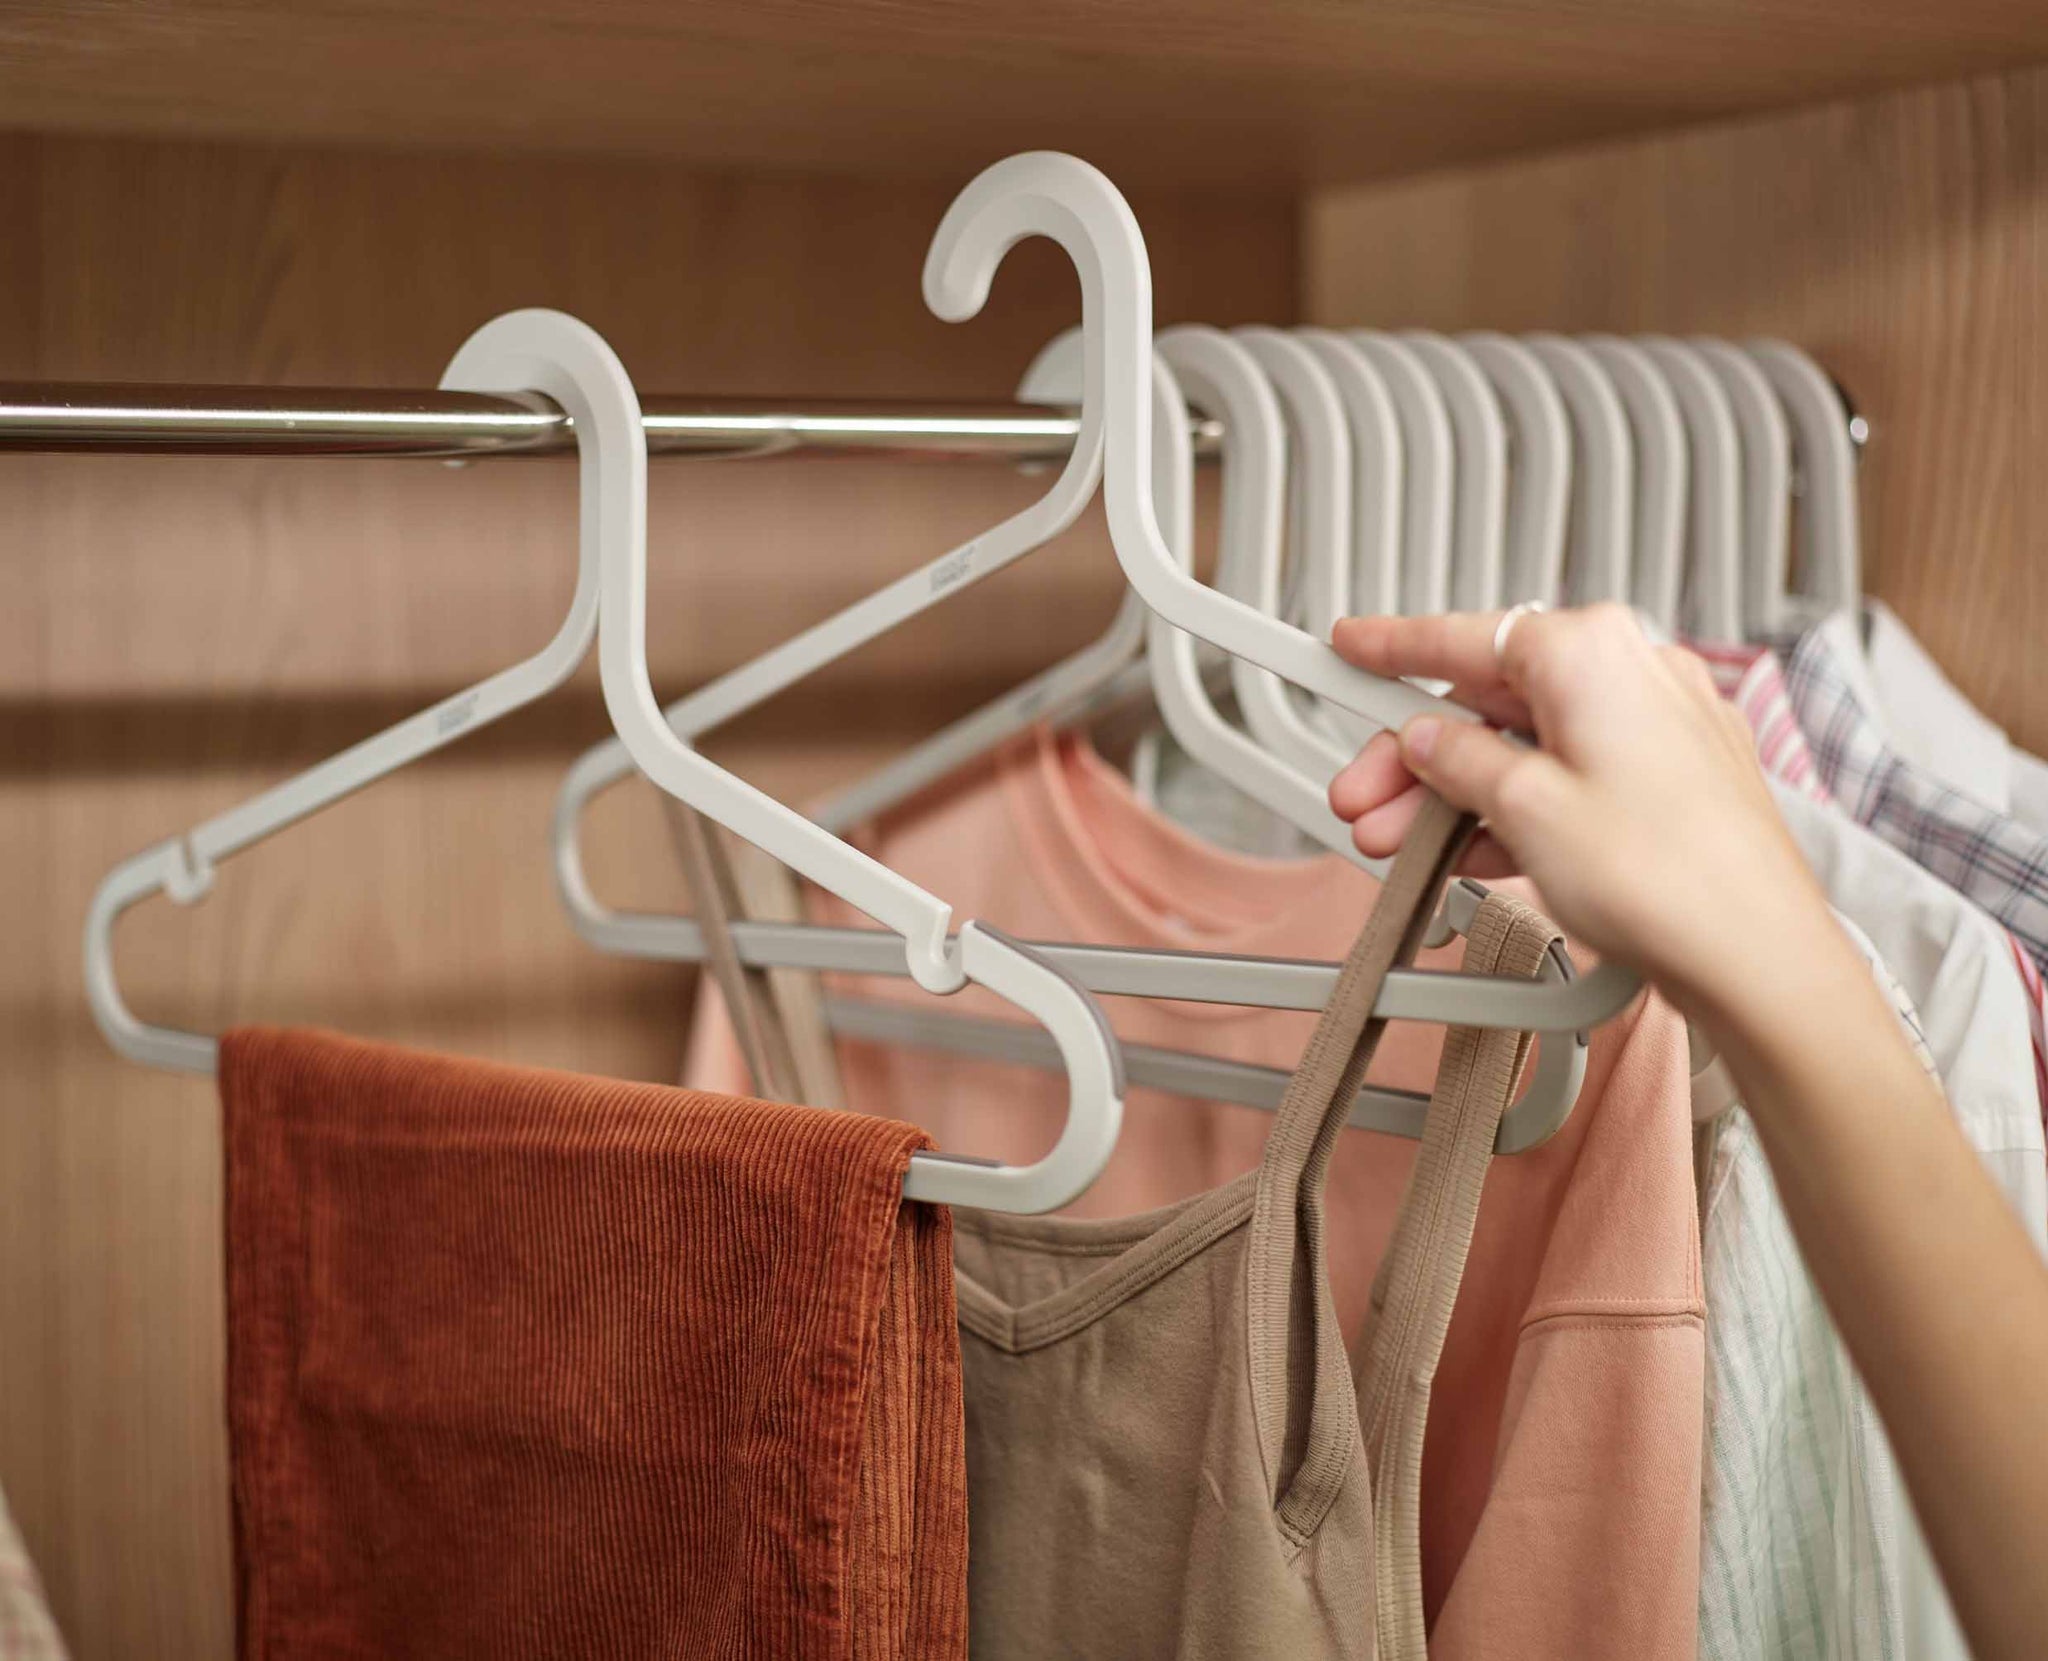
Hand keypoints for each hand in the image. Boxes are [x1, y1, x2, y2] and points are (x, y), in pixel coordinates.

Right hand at [1327, 604, 1834, 1016]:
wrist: (1756, 956)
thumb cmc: (1670, 876)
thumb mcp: (1524, 808)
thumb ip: (1459, 761)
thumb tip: (1429, 739)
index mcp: (1592, 651)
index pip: (1464, 635)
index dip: (1392, 646)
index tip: (1349, 645)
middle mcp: (1633, 672)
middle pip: (1491, 701)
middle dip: (1415, 757)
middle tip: (1362, 800)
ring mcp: (1658, 727)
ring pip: (1527, 745)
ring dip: (1457, 794)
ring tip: (1403, 845)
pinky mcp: (1671, 780)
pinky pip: (1568, 777)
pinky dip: (1514, 810)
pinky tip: (1471, 854)